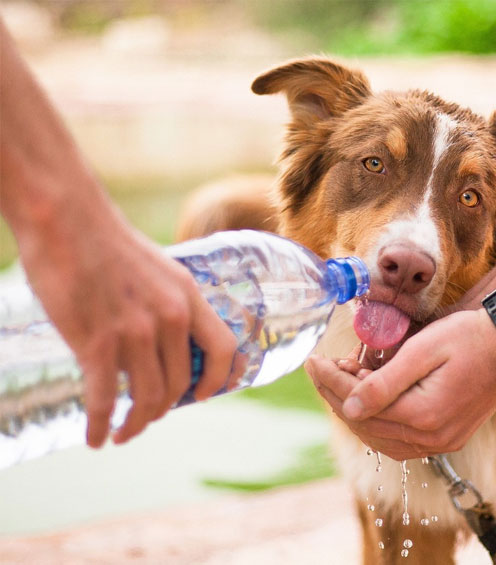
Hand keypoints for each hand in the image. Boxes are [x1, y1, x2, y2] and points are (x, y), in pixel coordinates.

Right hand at [16, 205, 237, 447]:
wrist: (66, 219)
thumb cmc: (106, 242)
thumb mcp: (158, 269)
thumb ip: (168, 303)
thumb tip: (165, 339)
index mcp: (188, 296)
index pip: (223, 348)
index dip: (219, 379)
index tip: (203, 396)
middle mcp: (170, 317)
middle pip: (180, 383)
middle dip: (164, 409)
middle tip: (146, 417)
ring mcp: (135, 332)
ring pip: (147, 398)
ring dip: (136, 424)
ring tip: (122, 433)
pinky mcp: (96, 342)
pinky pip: (105, 400)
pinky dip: (101, 425)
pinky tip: (95, 438)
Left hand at [306, 309, 495, 459]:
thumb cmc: (469, 337)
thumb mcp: (423, 350)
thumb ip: (384, 382)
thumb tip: (348, 407)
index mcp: (424, 416)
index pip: (360, 406)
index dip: (331, 382)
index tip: (313, 361)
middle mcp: (432, 438)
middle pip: (366, 425)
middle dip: (338, 396)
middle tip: (323, 368)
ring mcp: (442, 443)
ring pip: (380, 438)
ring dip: (355, 411)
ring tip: (343, 380)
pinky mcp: (447, 438)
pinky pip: (400, 441)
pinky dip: (378, 423)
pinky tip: (368, 401)